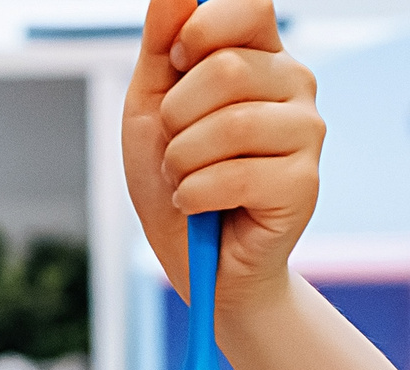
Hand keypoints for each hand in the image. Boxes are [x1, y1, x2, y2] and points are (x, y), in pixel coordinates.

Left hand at [122, 0, 322, 315]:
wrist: (193, 257)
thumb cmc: (174, 177)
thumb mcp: (150, 108)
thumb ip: (161, 47)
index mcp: (261, 57)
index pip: (249, 8)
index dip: (200, 31)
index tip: (178, 62)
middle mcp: (294, 85)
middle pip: (225, 69)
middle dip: (174, 118)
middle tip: (175, 148)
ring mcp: (306, 132)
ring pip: (228, 124)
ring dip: (180, 162)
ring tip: (185, 179)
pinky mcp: (304, 183)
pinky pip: (232, 176)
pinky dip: (193, 196)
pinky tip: (199, 205)